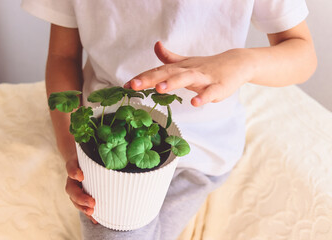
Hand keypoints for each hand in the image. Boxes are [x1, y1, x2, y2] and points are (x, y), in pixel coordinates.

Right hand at [65, 158, 97, 223]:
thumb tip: (101, 160)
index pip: (71, 168)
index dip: (74, 172)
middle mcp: (72, 180)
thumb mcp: (88, 154)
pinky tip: (95, 220)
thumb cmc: (88, 157)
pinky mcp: (82, 197)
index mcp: (73, 167)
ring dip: (83, 207)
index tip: (81, 176)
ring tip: (91, 211)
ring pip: (75, 200)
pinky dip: (89, 213)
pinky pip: (83, 206)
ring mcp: (76, 189)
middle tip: (92, 202)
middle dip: (81, 198)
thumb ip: (92, 154)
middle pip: (72, 190)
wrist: (82, 161)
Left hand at [125, 41, 253, 106]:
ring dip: (173, 83)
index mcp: (180, 67)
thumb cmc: (208, 66)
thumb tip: (156, 46)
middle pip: (167, 73)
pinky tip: (195, 103)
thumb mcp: (187, 62)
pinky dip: (203, 97)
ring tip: (159, 88)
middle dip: (149, 79)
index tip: (126, 85)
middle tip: (133, 85)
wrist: (237, 62)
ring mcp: (204, 78)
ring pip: (187, 79)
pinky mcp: (218, 86)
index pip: (158, 71)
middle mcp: (189, 71)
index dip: (142, 77)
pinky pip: (210, 92)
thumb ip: (169, 58)